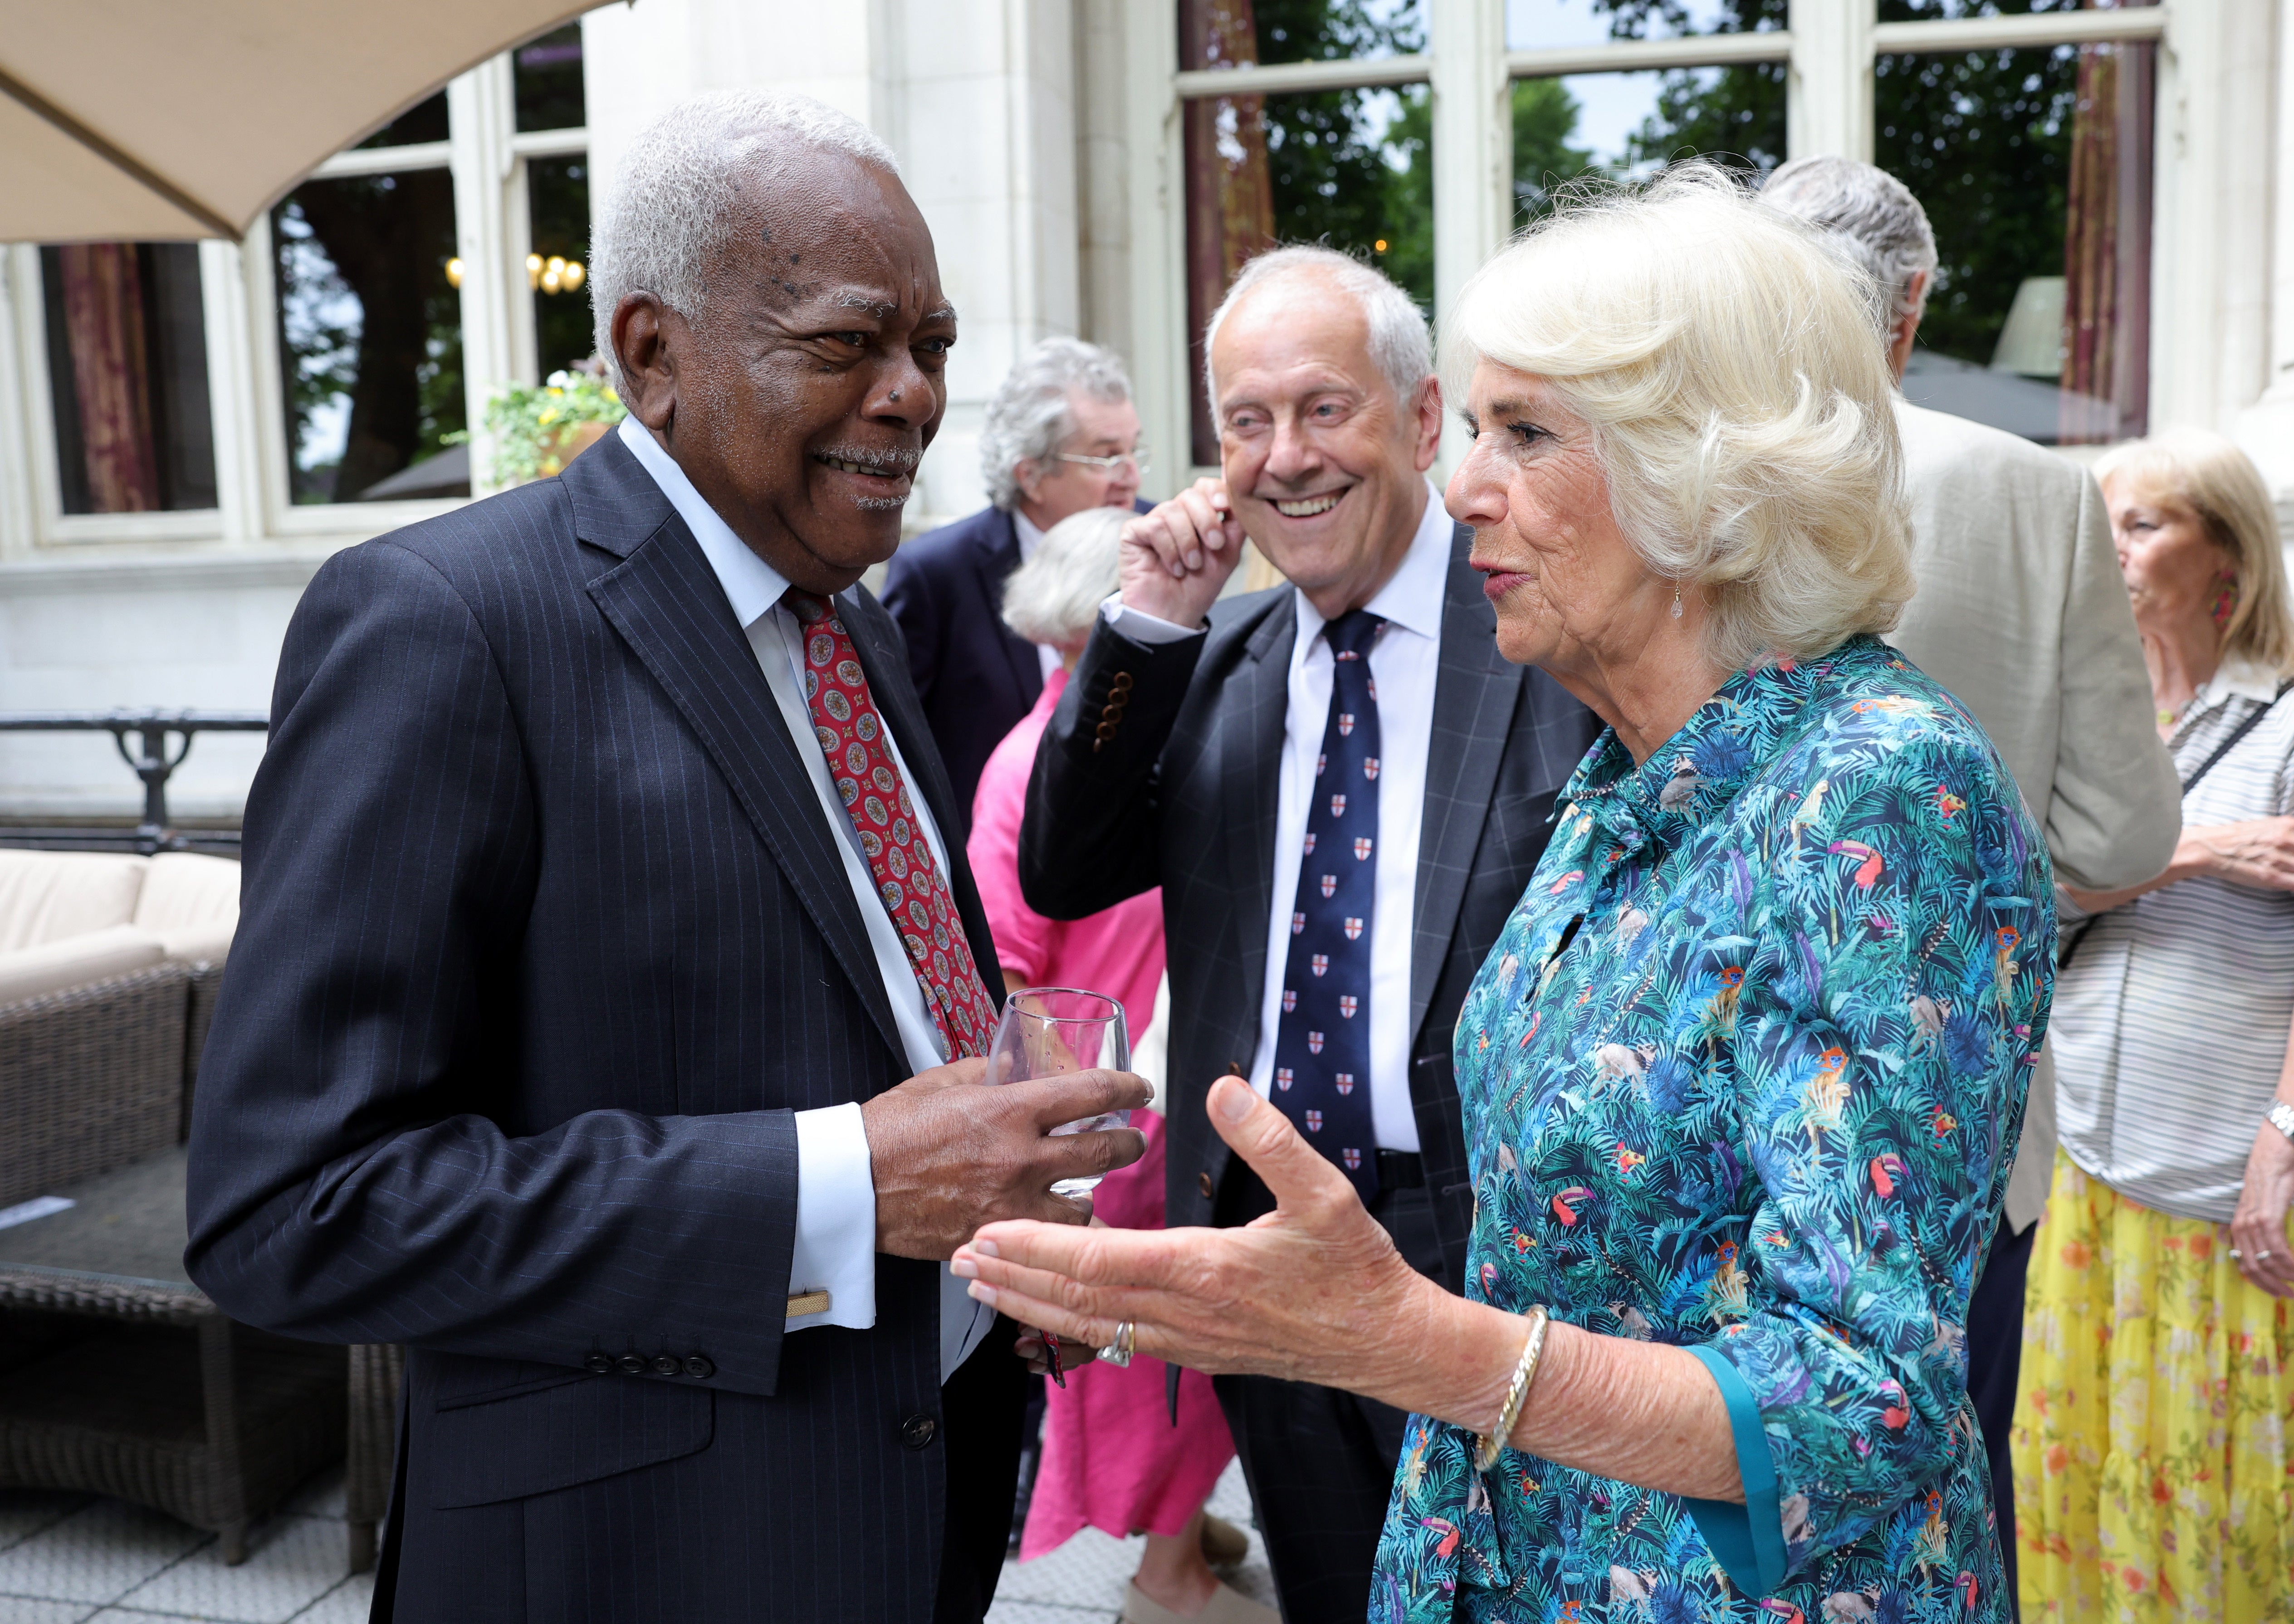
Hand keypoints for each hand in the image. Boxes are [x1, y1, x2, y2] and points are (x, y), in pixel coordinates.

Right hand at [861, 1059, 1148, 1260]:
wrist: (854, 1184)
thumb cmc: (894, 1128)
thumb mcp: (942, 1083)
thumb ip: (986, 1070)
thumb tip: (1015, 1062)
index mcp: (1010, 1110)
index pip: (1092, 1093)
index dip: (1128, 1087)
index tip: (1141, 1087)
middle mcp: (1021, 1157)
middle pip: (1105, 1152)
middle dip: (1131, 1144)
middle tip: (1135, 1139)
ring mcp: (1011, 1203)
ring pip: (1085, 1207)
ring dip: (1092, 1195)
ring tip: (1089, 1188)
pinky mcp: (996, 1237)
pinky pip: (1046, 1238)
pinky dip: (1056, 1230)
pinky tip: (1053, 1222)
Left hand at [953, 1076, 1437, 1391]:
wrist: (1384, 1341)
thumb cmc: (1355, 1267)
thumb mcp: (1324, 1190)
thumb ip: (1269, 1136)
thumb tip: (1223, 1085)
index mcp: (1204, 1269)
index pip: (1098, 1259)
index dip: (1036, 1246)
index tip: (986, 1231)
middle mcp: (1183, 1313)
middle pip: (1076, 1298)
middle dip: (1012, 1277)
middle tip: (957, 1257)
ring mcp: (1187, 1340)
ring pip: (1090, 1325)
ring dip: (1031, 1304)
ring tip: (984, 1285)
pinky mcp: (1196, 1351)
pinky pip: (1118, 1339)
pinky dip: (1073, 1324)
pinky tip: (1051, 1312)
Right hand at [1116, 478, 1247, 629]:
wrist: (1174, 615)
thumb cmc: (1198, 587)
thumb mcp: (1227, 554)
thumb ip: (1235, 524)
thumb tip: (1236, 495)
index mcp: (1197, 516)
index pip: (1205, 486)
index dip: (1215, 491)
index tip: (1224, 507)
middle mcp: (1175, 515)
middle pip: (1191, 494)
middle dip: (1207, 520)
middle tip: (1214, 546)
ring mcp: (1153, 522)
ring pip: (1173, 510)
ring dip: (1188, 542)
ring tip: (1191, 566)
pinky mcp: (1133, 533)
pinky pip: (1155, 526)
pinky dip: (1169, 550)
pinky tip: (1173, 568)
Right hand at [2180, 818, 2293, 892]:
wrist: (2208, 848)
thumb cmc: (2237, 838)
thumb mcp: (2269, 826)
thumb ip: (2288, 832)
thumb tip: (2293, 841)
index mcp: (2287, 825)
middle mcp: (2285, 839)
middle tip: (2292, 865)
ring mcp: (2278, 858)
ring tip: (2287, 873)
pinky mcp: (2270, 876)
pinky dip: (2293, 885)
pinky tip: (2289, 885)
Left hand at [2231, 1117, 2293, 1297]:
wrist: (2278, 1149)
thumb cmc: (2278, 1176)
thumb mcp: (2268, 1205)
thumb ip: (2268, 1227)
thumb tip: (2275, 1249)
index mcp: (2240, 1222)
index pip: (2242, 1262)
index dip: (2259, 1281)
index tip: (2277, 1292)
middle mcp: (2241, 1223)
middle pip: (2251, 1266)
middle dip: (2271, 1286)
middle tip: (2289, 1296)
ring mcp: (2252, 1218)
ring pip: (2265, 1261)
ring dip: (2284, 1276)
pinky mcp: (2267, 1214)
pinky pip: (2277, 1247)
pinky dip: (2289, 1262)